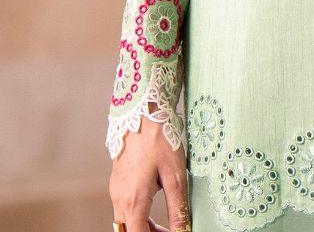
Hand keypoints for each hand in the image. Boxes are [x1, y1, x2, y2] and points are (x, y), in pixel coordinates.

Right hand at [109, 103, 190, 231]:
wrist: (141, 110)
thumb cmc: (160, 139)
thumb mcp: (176, 175)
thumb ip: (178, 208)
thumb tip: (182, 231)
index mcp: (133, 201)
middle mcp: (119, 198)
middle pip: (129, 231)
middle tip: (171, 230)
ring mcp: (115, 189)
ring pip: (125, 221)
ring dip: (143, 226)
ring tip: (165, 222)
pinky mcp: (117, 180)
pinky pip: (124, 206)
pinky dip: (138, 213)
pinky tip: (154, 200)